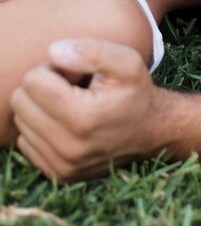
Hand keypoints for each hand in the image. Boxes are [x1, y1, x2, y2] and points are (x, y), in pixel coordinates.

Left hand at [10, 38, 161, 181]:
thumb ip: (92, 50)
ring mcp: (62, 164)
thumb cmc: (137, 92)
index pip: (33, 80)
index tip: (77, 73)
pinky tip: (68, 122)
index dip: (54, 68)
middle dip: (44, 87)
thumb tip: (54, 51)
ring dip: (42, 107)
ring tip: (73, 103)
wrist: (154, 130)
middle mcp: (68, 146)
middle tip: (73, 86)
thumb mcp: (127, 61)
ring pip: (21, 121)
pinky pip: (26, 142)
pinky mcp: (58, 175)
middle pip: (21, 101)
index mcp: (83, 116)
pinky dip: (42, 128)